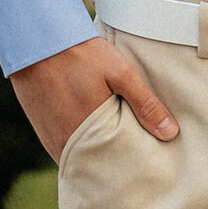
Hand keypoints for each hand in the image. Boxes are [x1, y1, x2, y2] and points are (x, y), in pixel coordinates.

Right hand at [10, 35, 178, 162]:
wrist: (37, 41)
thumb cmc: (81, 56)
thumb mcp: (120, 73)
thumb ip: (145, 104)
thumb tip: (170, 133)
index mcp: (89, 137)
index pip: (115, 167)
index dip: (132, 167)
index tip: (149, 165)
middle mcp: (68, 147)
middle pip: (98, 166)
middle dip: (116, 164)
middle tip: (138, 159)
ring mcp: (52, 141)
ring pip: (83, 157)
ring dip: (98, 154)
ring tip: (120, 145)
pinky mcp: (44, 132)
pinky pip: (68, 148)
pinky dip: (83, 145)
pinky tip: (96, 134)